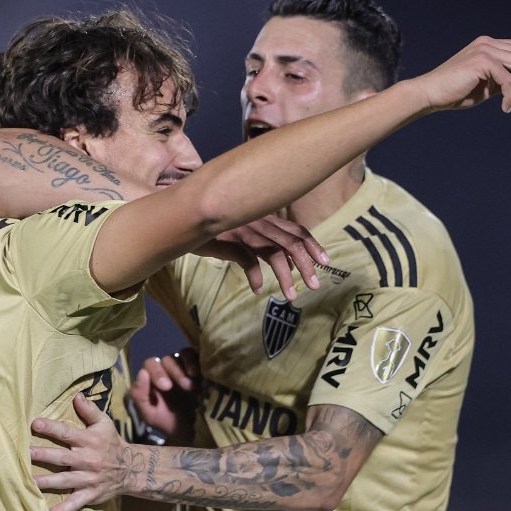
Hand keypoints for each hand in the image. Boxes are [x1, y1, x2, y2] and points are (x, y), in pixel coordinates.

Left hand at [30, 393, 142, 510]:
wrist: (131, 468)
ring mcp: (88, 479)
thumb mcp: (104, 423)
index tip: (35, 424)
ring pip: (63, 481)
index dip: (51, 428)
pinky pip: (74, 503)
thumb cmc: (112, 443)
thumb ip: (90, 410)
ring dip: (45, 482)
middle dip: (43, 455)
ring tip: (27, 482)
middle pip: (61, 457)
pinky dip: (62, 510)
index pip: (67, 433)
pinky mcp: (90, 495)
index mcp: (89, 441)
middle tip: (25, 453)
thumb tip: (76, 395)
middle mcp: (87, 460)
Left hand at [130, 348, 200, 445]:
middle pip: (167, 359)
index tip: (167, 387)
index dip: (157, 373)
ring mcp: (183, 366)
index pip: (150, 365)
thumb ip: (139, 396)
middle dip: (174, 372)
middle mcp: (167, 369)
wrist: (190, 431)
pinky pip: (195, 356)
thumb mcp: (149, 415)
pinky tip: (198, 375)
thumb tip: (142, 373)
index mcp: (152, 378)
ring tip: (192, 386)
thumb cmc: (167, 422)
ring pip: (182, 355)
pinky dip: (195, 362)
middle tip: (185, 387)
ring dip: (186, 368)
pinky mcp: (198, 367)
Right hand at [194, 216, 328, 298]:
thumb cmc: (215, 226)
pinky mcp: (227, 239)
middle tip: (315, 285)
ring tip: (291, 296)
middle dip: (306, 264)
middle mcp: (258, 221)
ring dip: (285, 276)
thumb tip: (285, 264)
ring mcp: (243, 229)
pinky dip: (255, 275)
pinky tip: (258, 289)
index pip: (296, 230)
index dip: (313, 245)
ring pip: (273, 252)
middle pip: (291, 242)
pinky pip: (246, 259)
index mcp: (265, 218)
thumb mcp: (243, 230)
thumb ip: (262, 242)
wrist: (184, 215)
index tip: (326, 262)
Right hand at [414, 36, 510, 113]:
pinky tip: (505, 108)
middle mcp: (488, 43)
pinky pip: (508, 80)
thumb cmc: (455, 92)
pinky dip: (510, 96)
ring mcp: (485, 50)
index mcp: (489, 44)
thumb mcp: (487, 84)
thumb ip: (505, 79)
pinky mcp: (481, 61)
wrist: (430, 94)